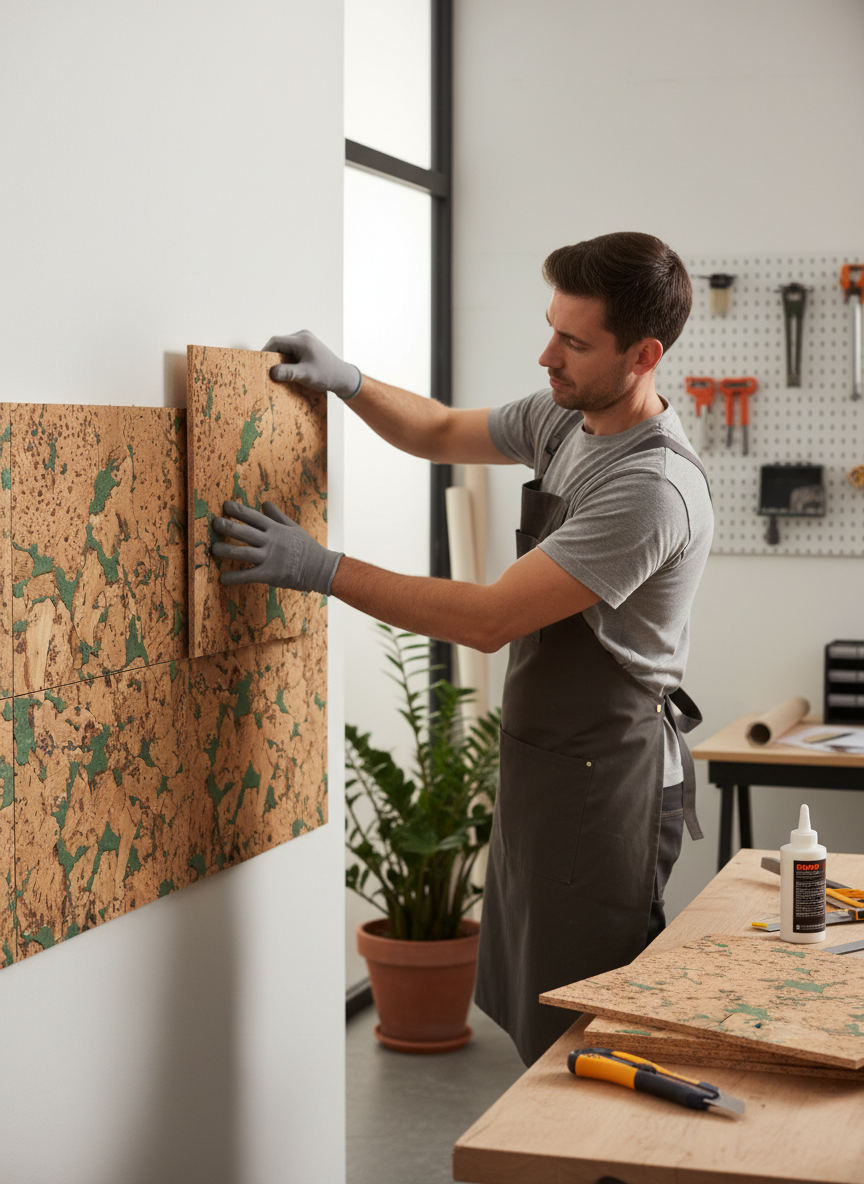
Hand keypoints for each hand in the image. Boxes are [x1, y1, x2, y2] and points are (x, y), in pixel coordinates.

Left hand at [211, 501, 342, 594]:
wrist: (320, 569)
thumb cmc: (306, 547)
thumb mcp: (293, 527)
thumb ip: (277, 516)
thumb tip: (264, 502)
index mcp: (276, 529)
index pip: (254, 517)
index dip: (239, 511)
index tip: (226, 505)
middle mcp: (271, 541)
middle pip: (245, 532)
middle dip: (228, 526)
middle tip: (215, 523)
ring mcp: (269, 558)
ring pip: (242, 553)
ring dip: (226, 550)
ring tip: (213, 549)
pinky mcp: (269, 574)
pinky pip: (248, 575)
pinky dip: (234, 577)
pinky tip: (222, 578)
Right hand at [263, 330, 361, 399]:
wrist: (342, 377)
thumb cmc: (326, 375)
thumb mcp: (306, 375)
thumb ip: (288, 373)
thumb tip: (271, 372)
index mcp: (302, 340)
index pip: (276, 341)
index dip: (265, 351)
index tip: (259, 363)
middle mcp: (303, 336)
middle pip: (279, 343)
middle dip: (272, 356)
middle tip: (266, 369)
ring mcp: (306, 340)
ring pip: (285, 347)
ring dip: (279, 358)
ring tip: (276, 371)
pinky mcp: (307, 346)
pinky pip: (291, 350)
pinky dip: (286, 359)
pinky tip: (287, 369)